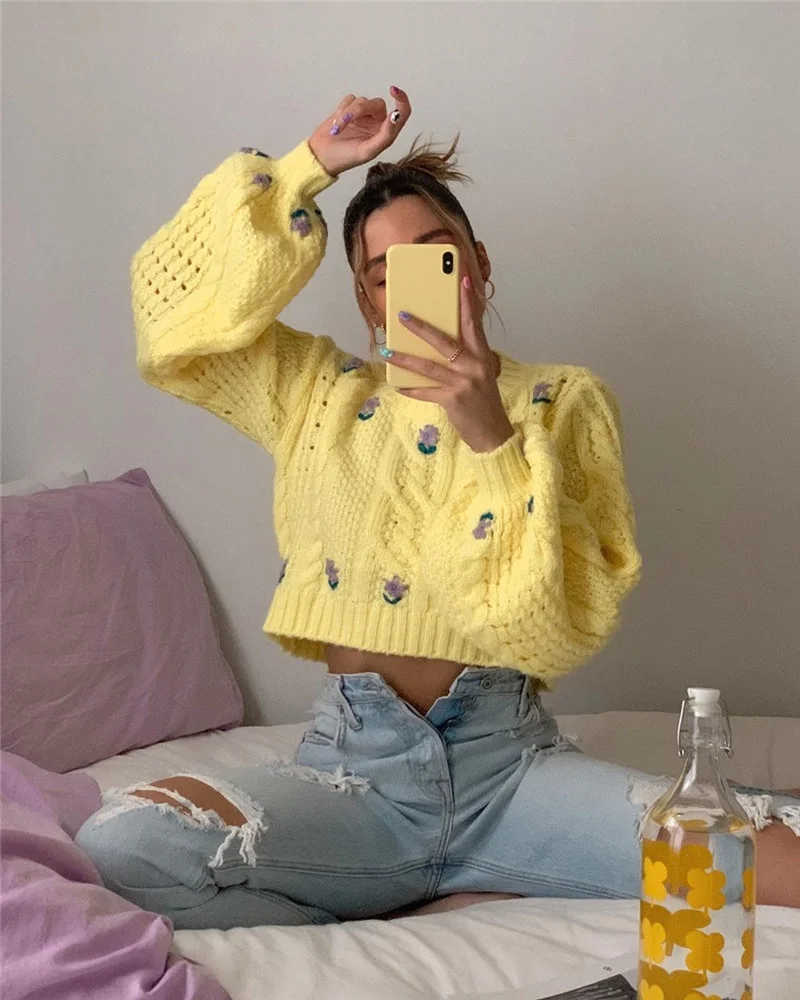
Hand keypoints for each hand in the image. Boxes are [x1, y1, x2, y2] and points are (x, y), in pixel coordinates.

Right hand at [308, 88, 411, 176]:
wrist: (321, 155)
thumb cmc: (345, 158)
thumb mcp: (368, 151)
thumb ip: (385, 135)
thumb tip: (396, 116)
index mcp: (386, 134)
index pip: (403, 112)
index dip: (401, 99)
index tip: (393, 90)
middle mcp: (377, 123)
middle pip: (377, 104)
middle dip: (360, 110)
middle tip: (346, 120)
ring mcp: (364, 116)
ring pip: (362, 100)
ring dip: (348, 113)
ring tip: (338, 128)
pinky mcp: (350, 109)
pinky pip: (350, 99)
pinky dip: (342, 110)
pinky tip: (336, 123)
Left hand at [384, 276, 514, 453]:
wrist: (493, 432)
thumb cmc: (483, 400)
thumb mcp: (480, 373)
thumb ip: (465, 357)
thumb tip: (435, 342)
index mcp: (482, 355)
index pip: (473, 322)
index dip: (467, 300)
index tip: (460, 278)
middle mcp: (474, 366)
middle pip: (445, 341)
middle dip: (422, 327)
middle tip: (402, 315)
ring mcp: (463, 383)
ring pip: (428, 366)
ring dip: (405, 358)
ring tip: (388, 350)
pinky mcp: (453, 400)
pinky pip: (425, 392)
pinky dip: (410, 388)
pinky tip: (397, 384)